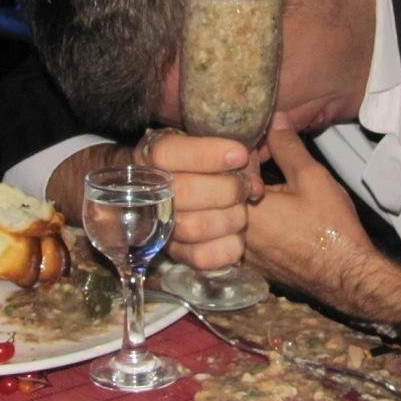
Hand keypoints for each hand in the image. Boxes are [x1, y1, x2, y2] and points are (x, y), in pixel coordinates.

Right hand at [134, 128, 261, 269]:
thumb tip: (250, 169)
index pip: (167, 153)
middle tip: (246, 188)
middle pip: (183, 191)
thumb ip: (234, 149)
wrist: (192, 190)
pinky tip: (238, 236)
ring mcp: (160, 225)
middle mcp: (150, 190)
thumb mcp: (217, 142)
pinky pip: (200, 258)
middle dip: (226, 189)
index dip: (207, 154)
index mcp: (154, 154)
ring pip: (193, 226)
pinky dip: (227, 248)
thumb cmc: (209, 161)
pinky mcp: (175, 253)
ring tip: (243, 211)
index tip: (240, 155)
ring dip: (230, 218)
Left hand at [245, 115, 400, 330]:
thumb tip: (274, 121)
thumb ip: (287, 146)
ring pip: (231, 214)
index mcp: (243, 209)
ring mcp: (240, 253)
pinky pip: (239, 235)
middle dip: (241, 174)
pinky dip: (249, 221)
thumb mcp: (311, 177)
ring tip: (268, 186)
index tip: (262, 144)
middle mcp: (232, 233)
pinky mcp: (249, 265)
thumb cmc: (331, 228)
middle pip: (224, 192)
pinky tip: (271, 213)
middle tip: (263, 161)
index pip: (227, 168)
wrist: (346, 276)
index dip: (245, 151)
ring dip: (244, 198)